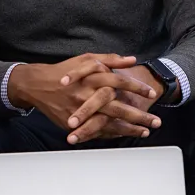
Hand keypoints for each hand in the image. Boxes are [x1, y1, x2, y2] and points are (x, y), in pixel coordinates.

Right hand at [7, 54, 159, 141]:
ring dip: (128, 130)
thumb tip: (132, 59)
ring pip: (109, 123)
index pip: (120, 82)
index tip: (151, 95)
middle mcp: (88, 95)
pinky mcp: (73, 123)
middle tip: (156, 122)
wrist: (37, 85)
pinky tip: (124, 134)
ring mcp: (80, 111)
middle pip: (118, 108)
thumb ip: (110, 59)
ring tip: (145, 132)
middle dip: (139, 116)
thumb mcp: (86, 59)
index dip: (137, 88)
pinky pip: (95, 131)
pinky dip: (111, 134)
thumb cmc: (65, 71)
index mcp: (93, 77)